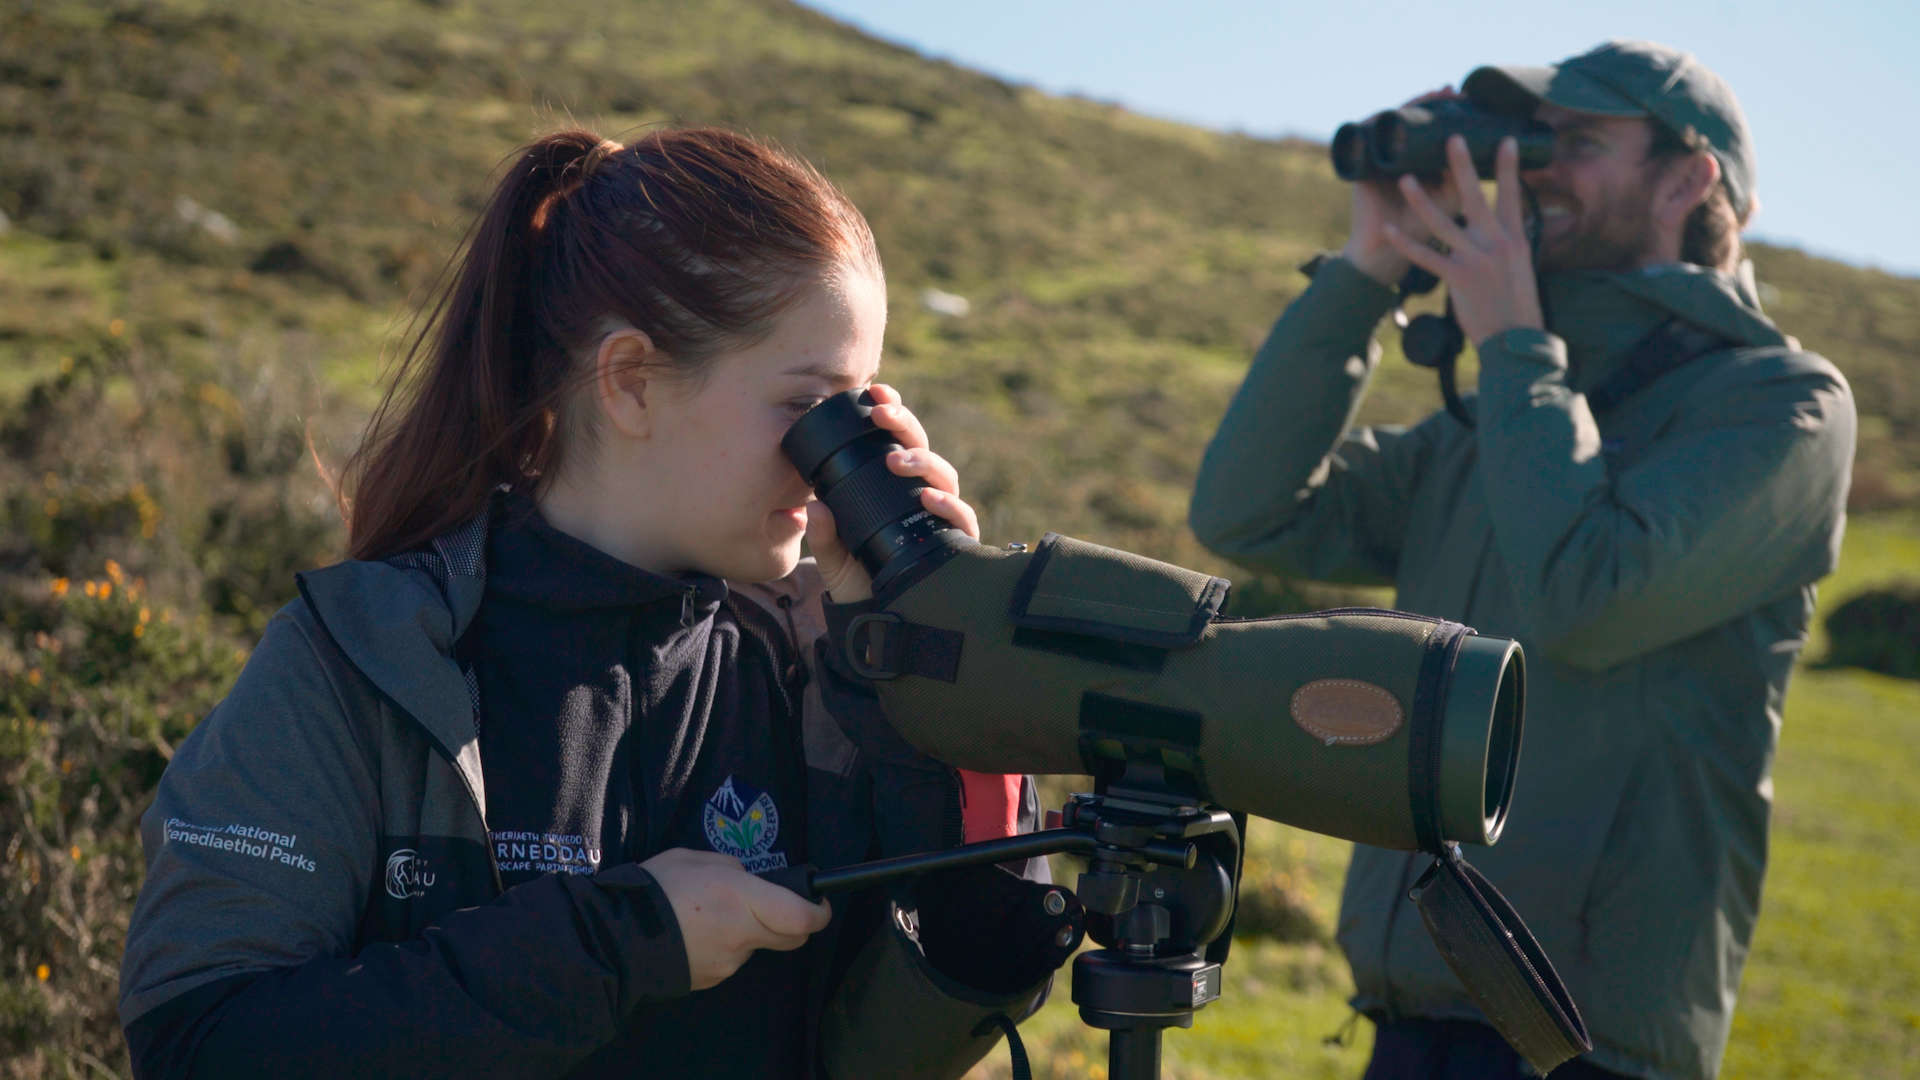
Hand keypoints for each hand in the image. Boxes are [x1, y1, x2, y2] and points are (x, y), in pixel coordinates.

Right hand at [640, 848, 830, 990]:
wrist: (616, 937)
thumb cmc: (655, 890)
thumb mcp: (696, 859)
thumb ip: (732, 869)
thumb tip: (748, 880)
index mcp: (741, 898)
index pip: (802, 917)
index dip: (819, 911)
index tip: (819, 901)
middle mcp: (742, 935)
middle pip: (792, 937)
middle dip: (793, 922)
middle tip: (775, 905)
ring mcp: (729, 962)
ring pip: (757, 946)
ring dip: (750, 932)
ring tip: (713, 915)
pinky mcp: (713, 979)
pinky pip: (732, 960)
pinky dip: (725, 946)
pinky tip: (697, 934)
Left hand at [805, 384, 979, 603]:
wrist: (883, 623)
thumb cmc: (862, 584)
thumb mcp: (835, 559)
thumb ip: (825, 535)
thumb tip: (813, 508)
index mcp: (893, 488)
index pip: (897, 442)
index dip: (892, 413)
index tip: (875, 392)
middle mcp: (921, 496)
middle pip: (922, 448)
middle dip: (905, 425)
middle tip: (882, 413)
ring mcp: (941, 517)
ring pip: (944, 475)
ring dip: (922, 461)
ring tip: (897, 460)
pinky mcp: (957, 543)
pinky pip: (961, 517)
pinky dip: (948, 504)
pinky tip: (930, 498)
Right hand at [1341, 87, 1466, 285]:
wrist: (1388, 252)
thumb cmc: (1422, 229)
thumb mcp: (1451, 198)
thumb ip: (1467, 177)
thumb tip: (1492, 148)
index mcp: (1418, 162)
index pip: (1431, 127)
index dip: (1445, 111)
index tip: (1466, 97)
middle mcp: (1398, 156)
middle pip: (1411, 118)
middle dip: (1430, 102)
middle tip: (1450, 89)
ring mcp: (1378, 159)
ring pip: (1391, 121)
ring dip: (1410, 106)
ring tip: (1430, 95)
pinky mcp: (1361, 166)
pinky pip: (1365, 135)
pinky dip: (1377, 121)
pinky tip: (1391, 111)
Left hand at [1382, 135, 1543, 345]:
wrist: (1513, 338)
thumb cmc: (1517, 303)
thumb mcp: (1520, 265)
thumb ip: (1507, 241)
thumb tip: (1502, 224)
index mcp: (1514, 238)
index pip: (1512, 195)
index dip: (1508, 167)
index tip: (1504, 140)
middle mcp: (1496, 243)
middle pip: (1475, 197)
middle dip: (1462, 166)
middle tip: (1452, 138)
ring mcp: (1476, 260)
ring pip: (1443, 223)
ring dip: (1420, 200)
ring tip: (1404, 179)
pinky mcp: (1457, 279)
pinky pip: (1426, 257)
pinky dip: (1406, 243)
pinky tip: (1390, 230)